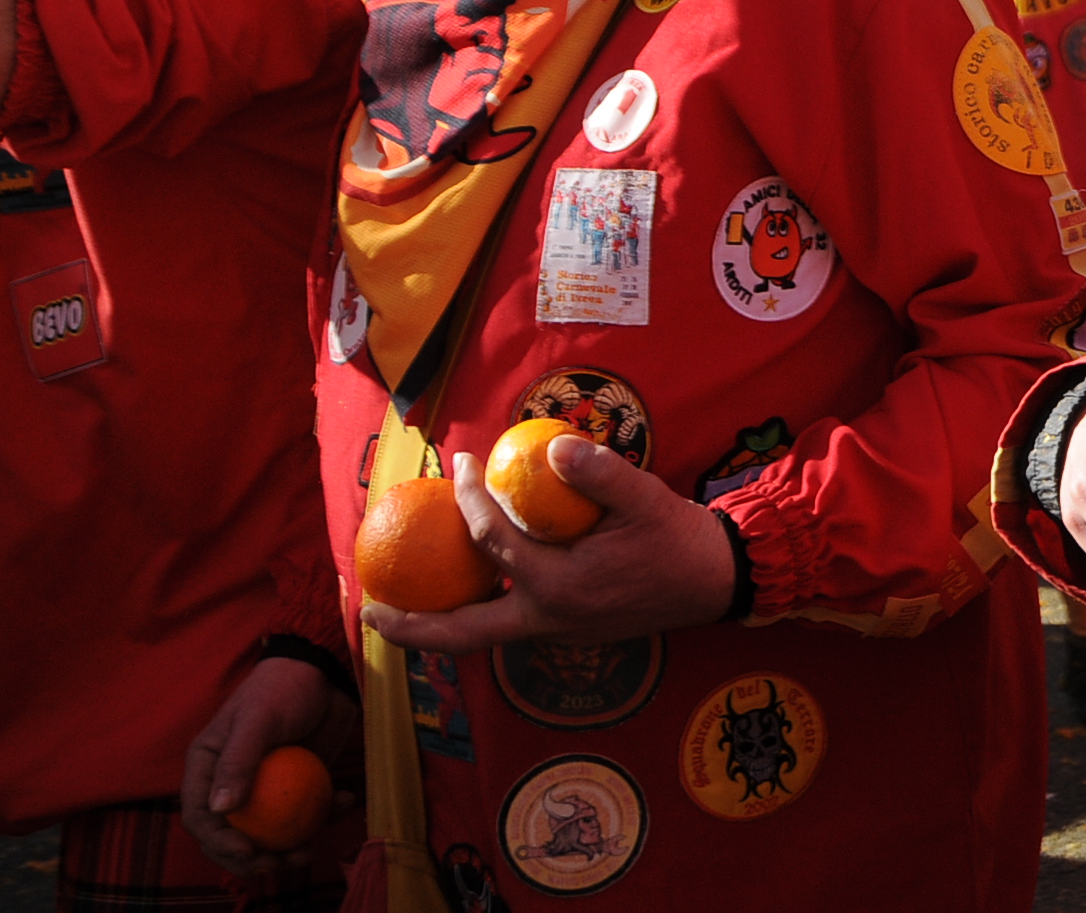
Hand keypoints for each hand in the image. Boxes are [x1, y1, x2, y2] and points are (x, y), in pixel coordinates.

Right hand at [182, 655, 354, 874]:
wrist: (325, 669)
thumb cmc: (282, 687)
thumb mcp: (257, 720)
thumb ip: (238, 762)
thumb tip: (220, 810)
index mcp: (207, 769)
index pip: (200, 817)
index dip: (218, 843)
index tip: (248, 852)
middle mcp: (231, 783)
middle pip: (231, 836)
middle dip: (252, 859)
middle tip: (281, 862)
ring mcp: (266, 786)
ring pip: (269, 832)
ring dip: (287, 848)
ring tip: (310, 850)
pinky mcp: (299, 783)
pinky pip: (306, 810)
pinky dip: (324, 814)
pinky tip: (345, 801)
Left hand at [361, 441, 734, 653]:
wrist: (715, 581)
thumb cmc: (679, 540)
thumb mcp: (645, 499)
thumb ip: (599, 474)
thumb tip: (551, 447)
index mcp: (559, 585)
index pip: (492, 540)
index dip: (468, 498)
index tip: (457, 463)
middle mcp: (547, 618)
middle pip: (462, 633)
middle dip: (411, 628)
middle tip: (369, 611)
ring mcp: (555, 632)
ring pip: (481, 638)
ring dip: (437, 629)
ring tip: (399, 613)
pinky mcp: (565, 631)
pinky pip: (506, 626)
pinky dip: (475, 615)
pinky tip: (464, 592)